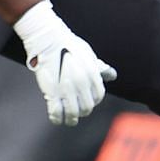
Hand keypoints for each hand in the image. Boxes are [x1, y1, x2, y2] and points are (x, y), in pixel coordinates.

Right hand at [12, 0, 115, 125]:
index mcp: (92, 75)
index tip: (88, 102)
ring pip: (73, 113)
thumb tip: (112, 75)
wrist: (47, 39)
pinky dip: (57, 119)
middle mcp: (81, 84)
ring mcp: (66, 89)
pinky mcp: (51, 93)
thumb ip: (98, 68)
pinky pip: (56, 113)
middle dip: (83, 111)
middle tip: (78, 111)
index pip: (98, 96)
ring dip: (71, 119)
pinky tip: (56, 119)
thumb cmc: (67, 44)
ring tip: (69, 120)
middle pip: (87, 107)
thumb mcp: (88, 55)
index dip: (94, 101)